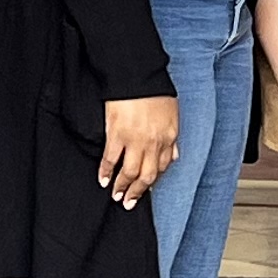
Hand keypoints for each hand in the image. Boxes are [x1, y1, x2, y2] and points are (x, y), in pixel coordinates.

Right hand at [99, 94, 179, 208]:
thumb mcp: (172, 114)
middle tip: (129, 202)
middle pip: (147, 176)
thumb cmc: (154, 90)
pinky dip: (106, 172)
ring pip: (130, 172)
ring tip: (116, 196)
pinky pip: (111, 159)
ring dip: (122, 187)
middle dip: (138, 192)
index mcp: (168, 137)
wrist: (138, 75)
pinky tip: (103, 179)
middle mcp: (154, 143)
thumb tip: (174, 155)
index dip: (154, 180)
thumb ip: (172, 137)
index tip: (146, 188)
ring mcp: (135, 140)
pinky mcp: (117, 134)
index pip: (162, 166)